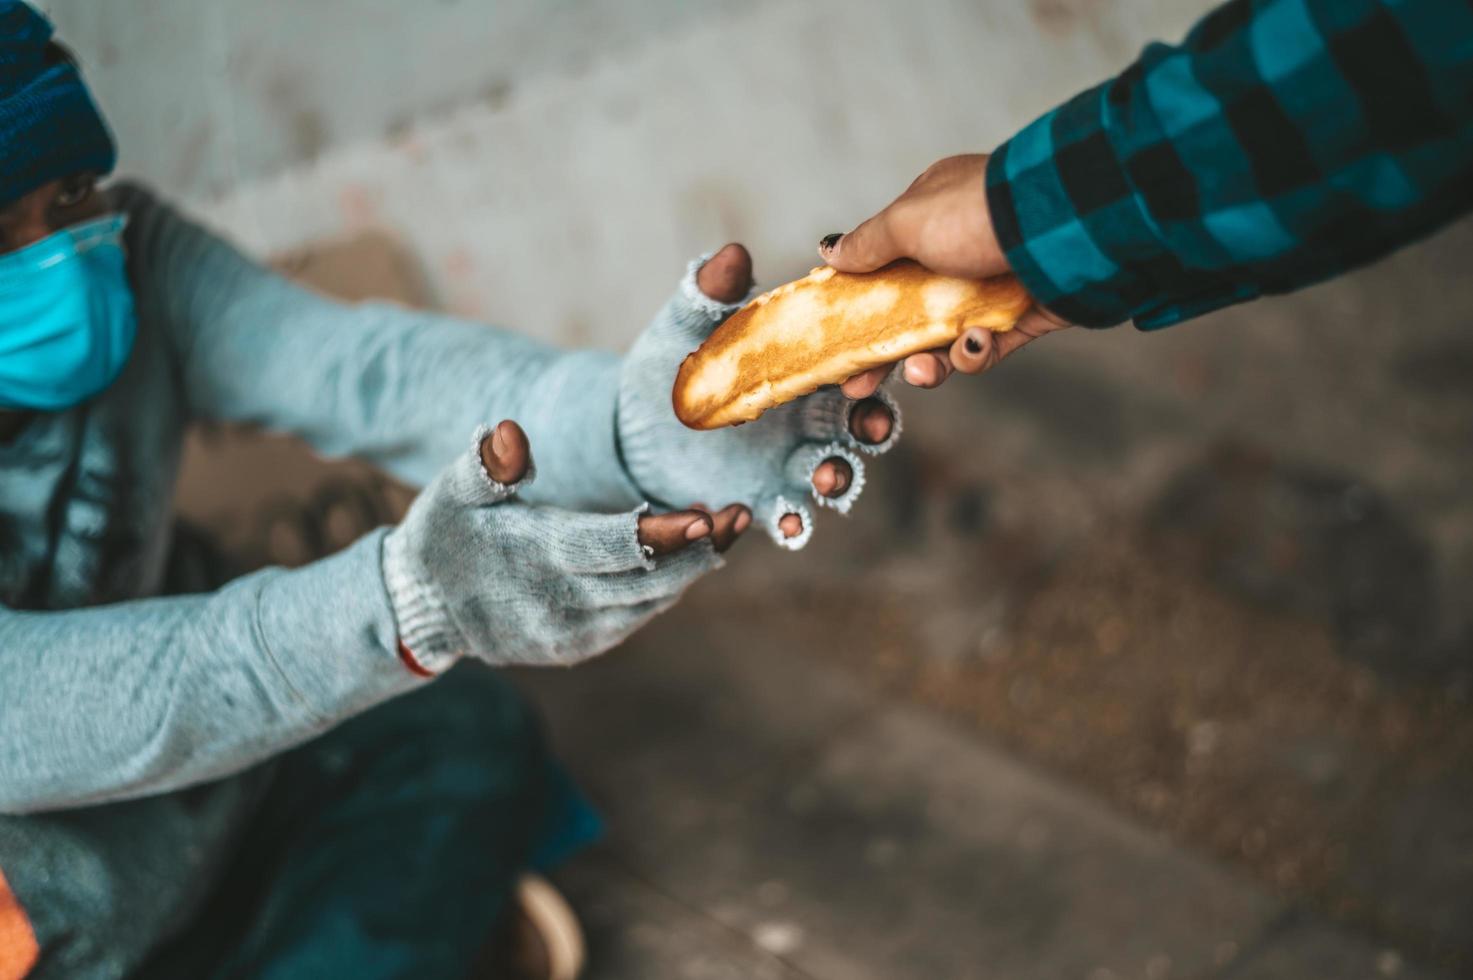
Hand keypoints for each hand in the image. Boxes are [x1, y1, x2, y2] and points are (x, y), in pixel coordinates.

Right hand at [382, 421, 744, 668]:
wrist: (424, 609)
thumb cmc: (445, 535)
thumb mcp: (451, 493)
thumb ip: (486, 465)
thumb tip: (511, 432)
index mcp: (537, 558)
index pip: (613, 547)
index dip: (663, 533)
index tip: (705, 511)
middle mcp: (563, 605)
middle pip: (649, 580)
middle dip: (699, 548)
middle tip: (739, 513)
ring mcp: (575, 634)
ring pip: (651, 602)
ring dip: (692, 567)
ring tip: (728, 526)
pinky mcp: (581, 648)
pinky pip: (638, 616)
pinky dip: (667, 587)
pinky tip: (692, 554)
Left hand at [618, 246, 901, 548]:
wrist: (630, 426)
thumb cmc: (673, 367)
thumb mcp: (687, 328)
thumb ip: (711, 294)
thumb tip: (732, 255)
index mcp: (807, 369)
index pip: (858, 364)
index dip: (877, 368)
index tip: (872, 371)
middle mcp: (813, 419)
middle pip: (865, 423)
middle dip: (874, 427)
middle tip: (867, 429)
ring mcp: (793, 465)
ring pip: (837, 474)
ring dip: (840, 479)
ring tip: (825, 482)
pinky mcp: (766, 502)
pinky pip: (793, 518)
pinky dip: (797, 523)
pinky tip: (787, 523)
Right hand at [818, 154, 1072, 397]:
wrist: (1064, 232)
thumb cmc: (977, 216)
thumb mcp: (907, 222)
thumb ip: (867, 244)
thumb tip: (830, 251)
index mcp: (932, 217)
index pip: (886, 264)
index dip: (860, 302)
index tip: (838, 336)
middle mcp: (962, 250)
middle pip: (911, 311)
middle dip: (885, 352)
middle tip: (858, 384)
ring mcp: (993, 285)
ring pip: (947, 337)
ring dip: (930, 361)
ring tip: (922, 372)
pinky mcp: (1024, 317)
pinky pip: (988, 347)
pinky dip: (975, 353)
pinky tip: (973, 347)